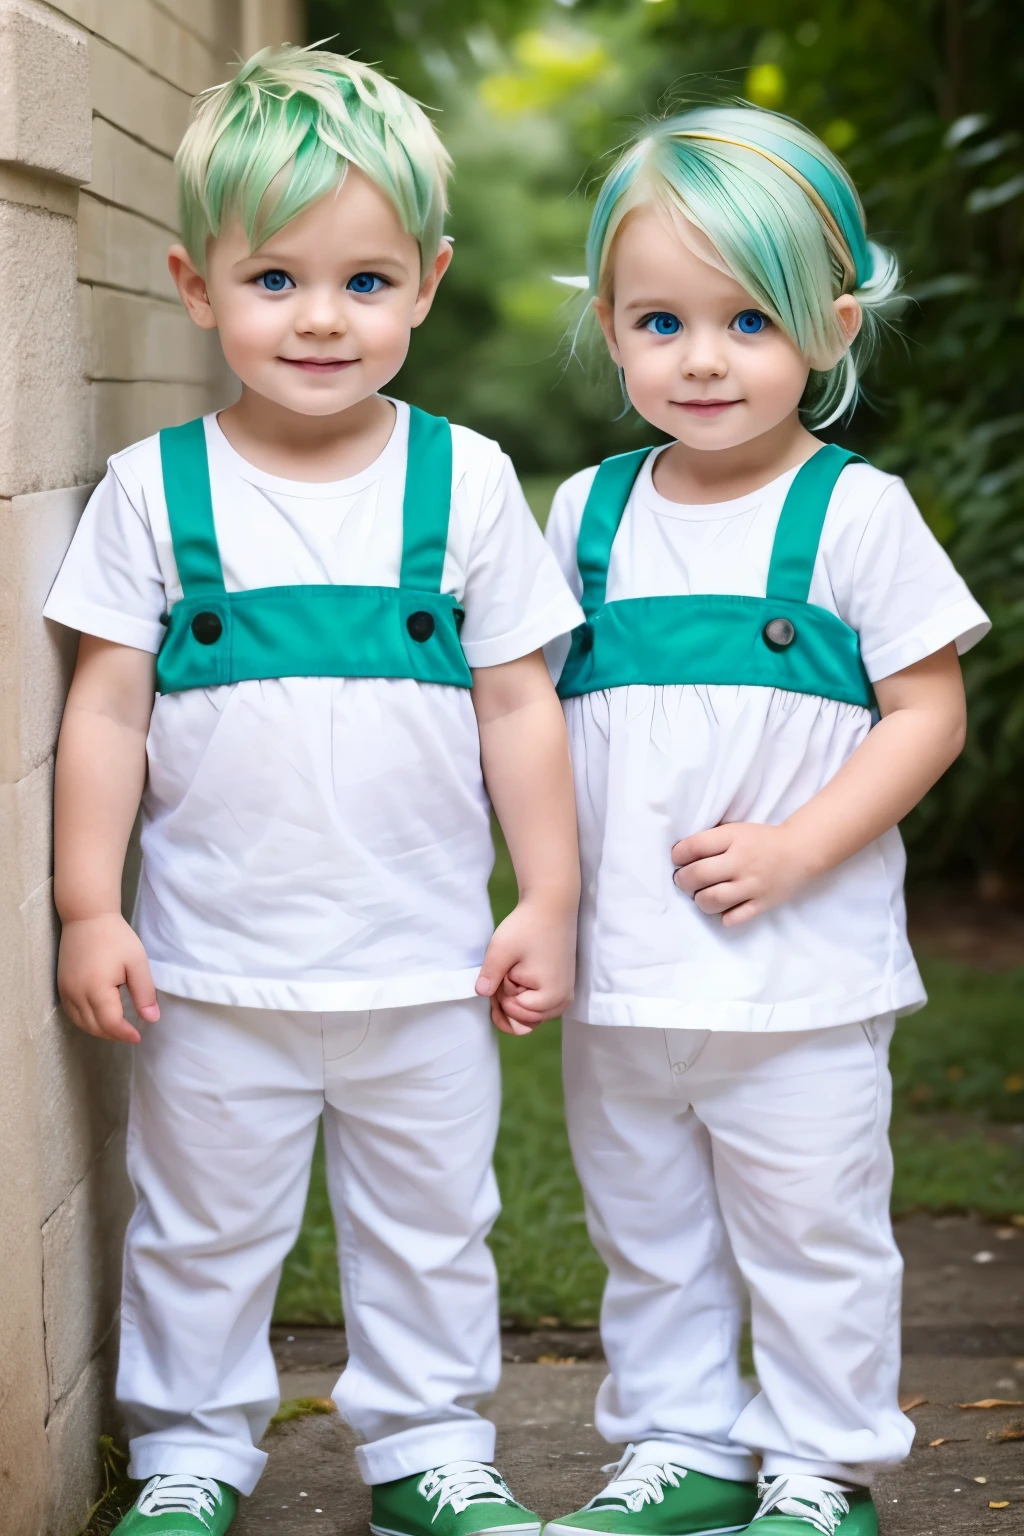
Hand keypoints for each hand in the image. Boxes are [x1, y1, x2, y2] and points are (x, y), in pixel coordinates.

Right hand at [57, 913, 159, 1043]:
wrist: (87, 917)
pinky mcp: (61, 986)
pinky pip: (72, 1013)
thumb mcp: (137, 963)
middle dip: (113, 1035)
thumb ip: (144, 993)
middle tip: (131, 1034)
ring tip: (117, 1029)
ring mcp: (66, 991)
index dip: (125, 1034)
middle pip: (94, 1027)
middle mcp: (77, 994)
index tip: (139, 1036)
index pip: (110, 1024)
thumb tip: (151, 1019)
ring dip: (99, 1030)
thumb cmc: (116, 937)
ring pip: (81, 1023)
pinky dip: (85, 1021)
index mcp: (97, 989)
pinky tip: (98, 1018)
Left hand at [475, 898, 575, 1035]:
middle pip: (523, 1023)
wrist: (551, 906)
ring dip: (514, 1002)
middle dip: (507, 1002)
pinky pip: (537, 1009)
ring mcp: (564, 997)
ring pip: (529, 1018)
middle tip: (506, 973)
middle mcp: (562, 1002)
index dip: (502, 995)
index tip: (505, 971)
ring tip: (509, 975)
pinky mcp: (561, 989)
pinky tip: (515, 978)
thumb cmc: (527, 926)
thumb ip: (489, 976)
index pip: (515, 1014)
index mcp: (552, 996)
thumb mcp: (501, 950)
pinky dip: (523, 999)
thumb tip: (481, 993)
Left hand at [671, 821, 817, 926]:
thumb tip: (680, 857)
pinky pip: (733, 918)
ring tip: (701, 894)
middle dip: (682, 879)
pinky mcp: (762, 904)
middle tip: (684, 880)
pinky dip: (723, 916)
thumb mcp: (735, 830)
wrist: (799, 852)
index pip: (693, 847)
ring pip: (711, 900)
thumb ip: (711, 840)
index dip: (677, 855)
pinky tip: (723, 908)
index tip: (677, 859)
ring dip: (699, 899)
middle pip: (697, 875)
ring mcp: (752, 885)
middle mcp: (741, 862)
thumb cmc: (761, 840)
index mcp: (733, 838)